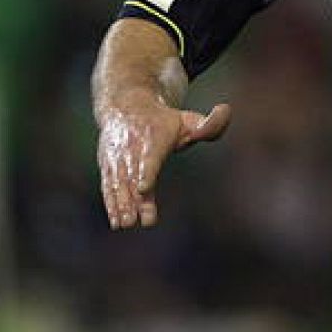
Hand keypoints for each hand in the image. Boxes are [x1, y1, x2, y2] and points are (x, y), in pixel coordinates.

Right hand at [96, 95, 230, 228]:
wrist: (126, 108)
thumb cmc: (164, 121)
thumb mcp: (188, 119)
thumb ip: (210, 124)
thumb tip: (224, 112)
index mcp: (153, 139)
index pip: (149, 158)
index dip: (145, 173)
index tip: (143, 188)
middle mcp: (132, 150)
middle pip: (132, 177)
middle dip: (133, 199)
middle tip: (135, 221)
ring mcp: (117, 159)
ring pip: (118, 183)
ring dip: (120, 204)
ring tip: (126, 224)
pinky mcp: (107, 166)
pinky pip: (108, 186)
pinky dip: (110, 203)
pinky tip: (116, 222)